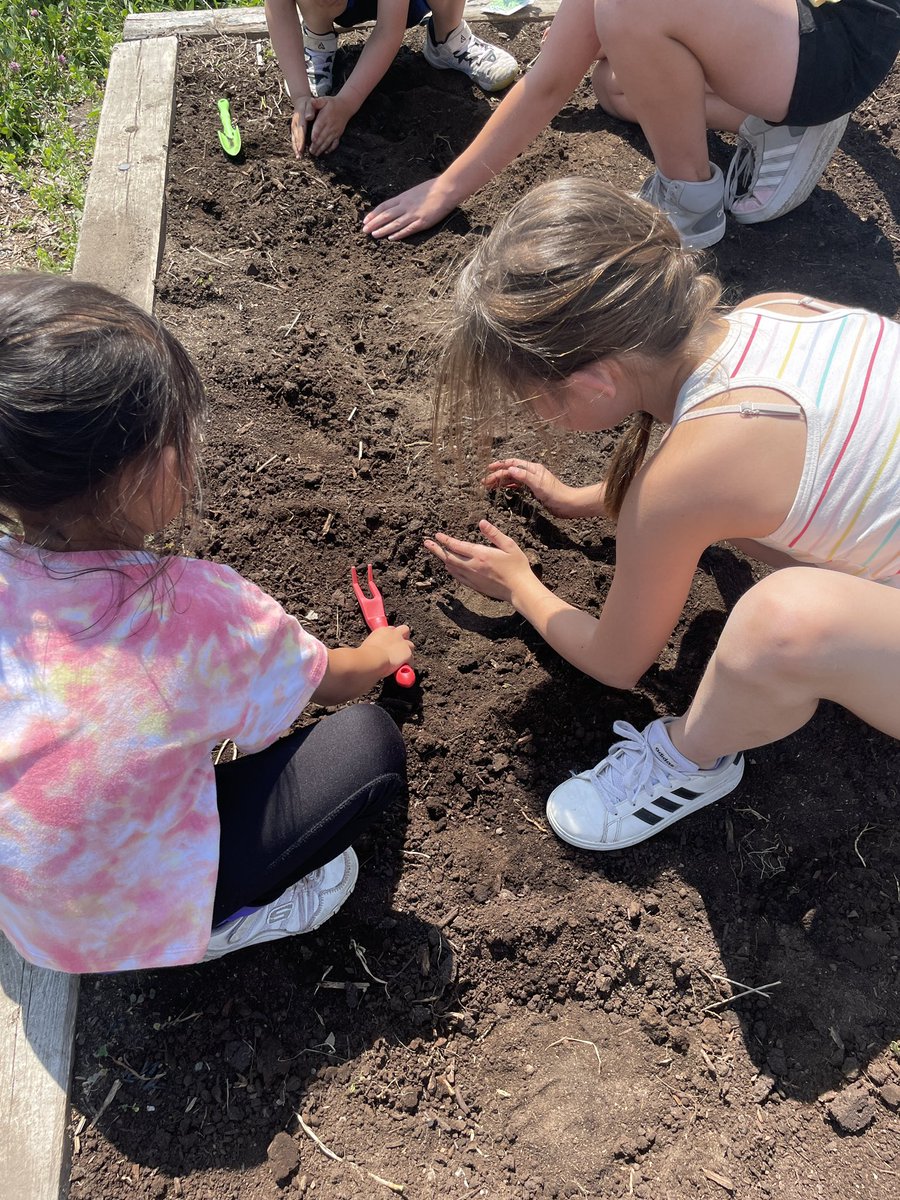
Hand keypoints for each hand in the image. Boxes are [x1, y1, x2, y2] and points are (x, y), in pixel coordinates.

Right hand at [290, 98, 315, 156]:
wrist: (301, 101)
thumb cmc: (308, 103)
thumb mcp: (310, 103)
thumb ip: (310, 109)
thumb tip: (309, 117)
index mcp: (299, 117)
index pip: (300, 130)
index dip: (301, 139)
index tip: (301, 148)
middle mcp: (295, 123)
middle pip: (296, 136)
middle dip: (298, 146)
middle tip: (299, 155)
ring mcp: (293, 126)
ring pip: (294, 138)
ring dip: (296, 148)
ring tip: (298, 157)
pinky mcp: (294, 129)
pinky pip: (294, 138)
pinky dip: (296, 146)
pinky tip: (298, 153)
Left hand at [308, 95, 351, 155]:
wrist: (345, 106)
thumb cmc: (332, 103)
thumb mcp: (324, 99)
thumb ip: (317, 102)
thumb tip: (311, 102)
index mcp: (325, 117)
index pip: (320, 126)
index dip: (316, 133)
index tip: (312, 140)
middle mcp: (331, 125)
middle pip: (323, 137)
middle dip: (317, 145)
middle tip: (311, 151)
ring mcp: (335, 131)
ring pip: (328, 141)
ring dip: (322, 148)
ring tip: (316, 153)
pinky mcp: (338, 134)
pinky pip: (335, 143)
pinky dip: (331, 148)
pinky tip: (326, 152)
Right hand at [360, 624, 413, 676]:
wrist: (371, 659)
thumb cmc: (364, 655)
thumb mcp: (367, 647)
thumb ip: (372, 648)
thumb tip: (369, 656)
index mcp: (382, 631)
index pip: (390, 629)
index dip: (391, 637)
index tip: (388, 644)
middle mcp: (394, 633)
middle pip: (404, 630)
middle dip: (404, 638)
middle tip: (400, 649)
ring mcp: (402, 643)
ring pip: (411, 645)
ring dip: (407, 652)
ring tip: (401, 661)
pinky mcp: (408, 653)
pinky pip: (412, 660)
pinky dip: (408, 664)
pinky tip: (402, 670)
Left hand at [362, 177, 457, 240]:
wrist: (446, 189)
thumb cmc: (433, 189)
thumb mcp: (415, 191)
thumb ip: (407, 199)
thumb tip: (399, 204)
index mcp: (403, 197)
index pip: (384, 206)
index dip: (374, 214)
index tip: (365, 220)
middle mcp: (405, 205)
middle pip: (386, 215)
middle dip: (374, 223)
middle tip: (364, 230)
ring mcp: (413, 214)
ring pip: (394, 223)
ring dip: (383, 229)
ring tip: (373, 235)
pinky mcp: (422, 221)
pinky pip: (408, 229)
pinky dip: (399, 234)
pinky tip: (391, 238)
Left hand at [425, 519, 534, 603]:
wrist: (519, 590)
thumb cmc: (517, 566)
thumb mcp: (509, 545)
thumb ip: (494, 534)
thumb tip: (481, 522)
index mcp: (481, 554)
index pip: (457, 546)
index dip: (445, 540)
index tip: (437, 535)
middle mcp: (473, 566)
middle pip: (449, 557)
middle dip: (436, 549)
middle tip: (426, 543)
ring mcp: (472, 577)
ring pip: (451, 567)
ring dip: (442, 559)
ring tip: (435, 552)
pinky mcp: (474, 585)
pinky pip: (457, 577)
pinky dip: (450, 569)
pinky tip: (449, 566)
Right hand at [484, 459, 605, 518]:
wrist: (568, 505)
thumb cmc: (556, 495)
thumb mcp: (539, 485)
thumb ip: (524, 476)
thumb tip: (510, 469)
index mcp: (533, 468)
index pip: (512, 463)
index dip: (500, 465)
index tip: (488, 469)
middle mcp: (532, 473)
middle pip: (511, 471)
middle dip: (498, 475)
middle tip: (485, 482)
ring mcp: (533, 481)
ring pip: (513, 478)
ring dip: (502, 481)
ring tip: (490, 486)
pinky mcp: (534, 490)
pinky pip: (518, 485)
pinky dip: (510, 486)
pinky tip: (504, 489)